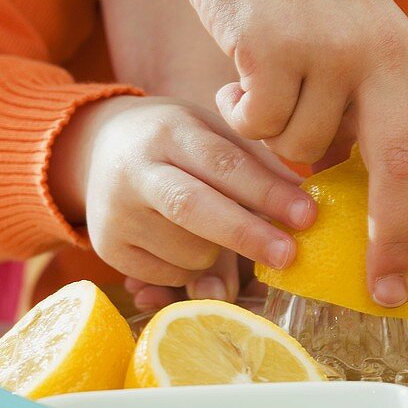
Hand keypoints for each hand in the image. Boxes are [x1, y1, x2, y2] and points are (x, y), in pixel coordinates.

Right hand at [47, 96, 314, 288]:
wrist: (100, 148)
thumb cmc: (178, 142)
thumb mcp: (214, 135)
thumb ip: (258, 167)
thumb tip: (303, 211)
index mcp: (169, 131)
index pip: (223, 164)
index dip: (268, 193)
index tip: (307, 215)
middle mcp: (134, 170)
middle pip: (194, 209)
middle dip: (247, 235)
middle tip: (290, 256)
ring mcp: (116, 212)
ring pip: (189, 252)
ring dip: (219, 253)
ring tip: (213, 231)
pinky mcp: (109, 248)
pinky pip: (170, 276)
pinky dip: (192, 269)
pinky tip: (182, 242)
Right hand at [172, 0, 407, 308]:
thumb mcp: (360, 36)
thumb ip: (372, 101)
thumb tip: (363, 179)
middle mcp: (383, 53)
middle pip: (401, 166)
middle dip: (395, 240)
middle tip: (389, 293)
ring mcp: (332, 49)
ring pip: (307, 148)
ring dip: (280, 140)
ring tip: (265, 89)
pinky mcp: (276, 48)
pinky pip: (260, 125)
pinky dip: (242, 115)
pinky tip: (237, 74)